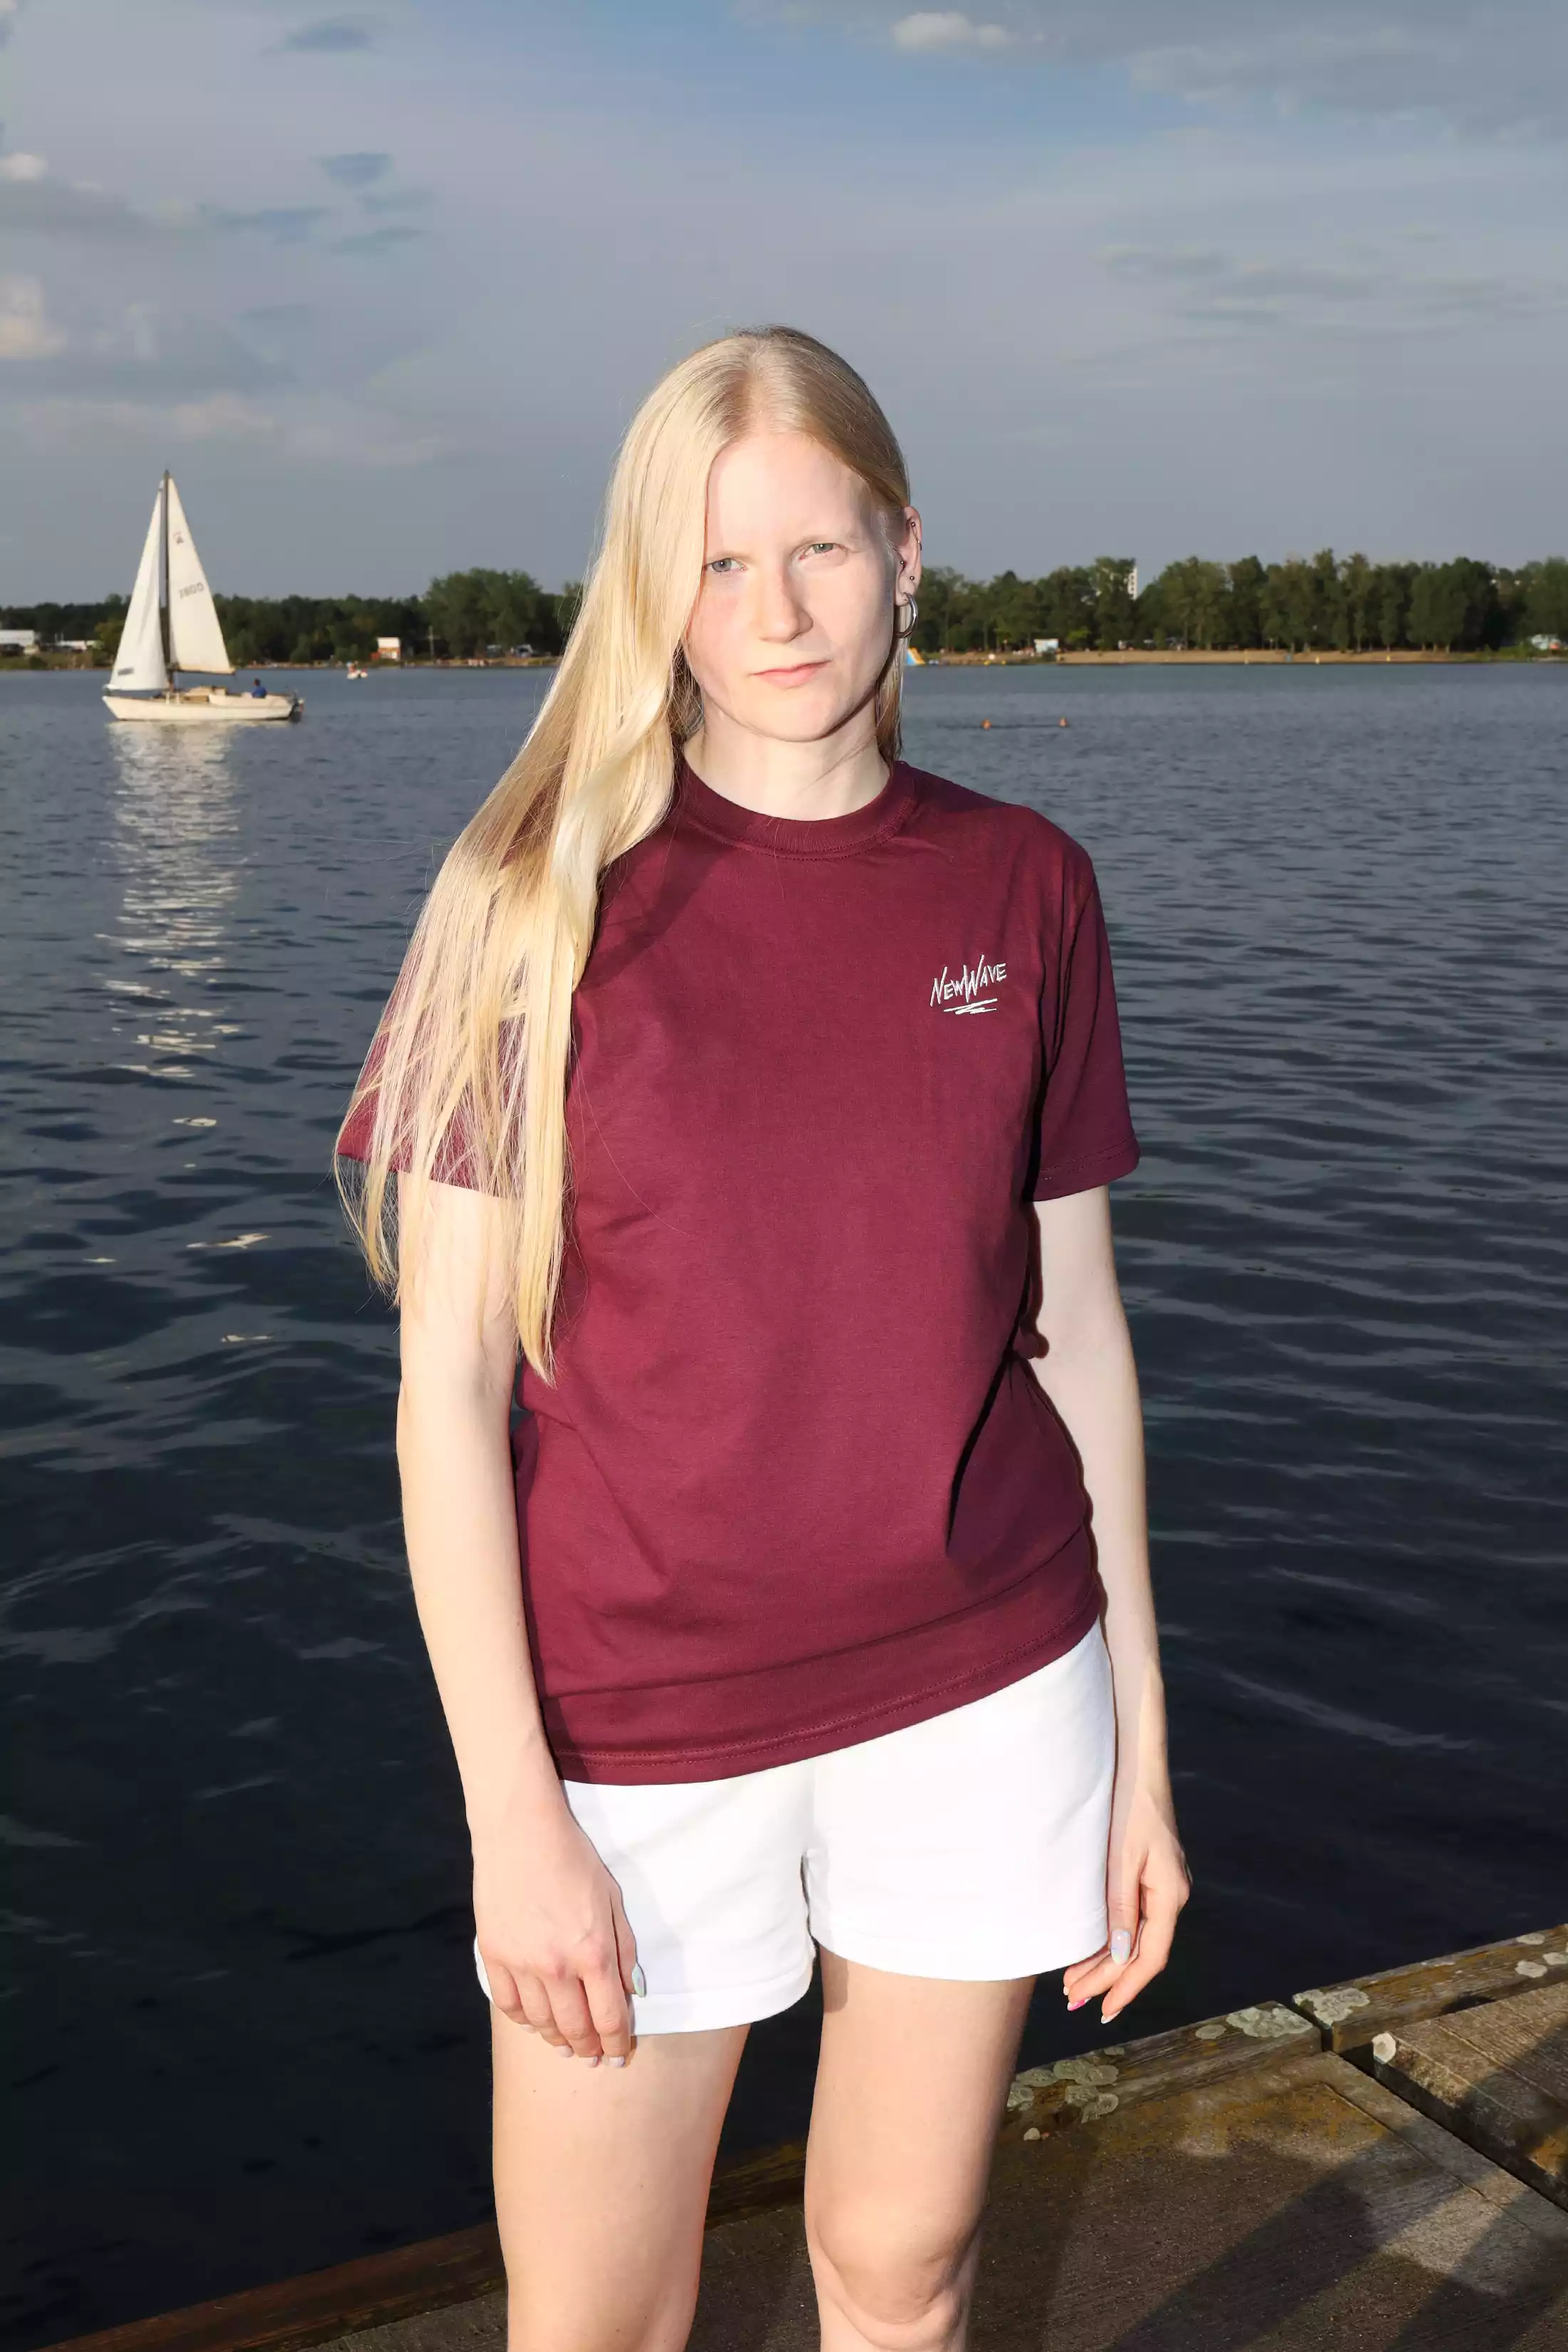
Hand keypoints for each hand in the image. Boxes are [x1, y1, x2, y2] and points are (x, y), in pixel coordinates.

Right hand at [472, 1795, 639, 2065]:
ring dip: (557, 2040)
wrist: (521, 1832)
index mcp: (592, 1952)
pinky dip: (523, 2021)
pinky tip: (534, 2022)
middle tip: (594, 2057)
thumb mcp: (612, 1900)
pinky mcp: (493, 1956)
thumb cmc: (574, 1859)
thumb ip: (624, 1950)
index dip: (617, 2042)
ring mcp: (520, 1964)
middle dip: (588, 2049)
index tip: (619, 2054)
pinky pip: (508, 2005)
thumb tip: (630, 1992)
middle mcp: (556, 1966)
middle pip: (575, 2029)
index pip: (608, 2017)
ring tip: (566, 2045)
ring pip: (540, 2023)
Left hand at [1062, 1776, 1189, 2026]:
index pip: (1150, 1956)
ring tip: (1074, 1984)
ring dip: (1106, 1962)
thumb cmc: (1129, 1807)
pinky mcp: (1149, 1875)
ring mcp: (1162, 1886)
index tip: (1102, 2009)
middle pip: (1141, 1952)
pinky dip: (1111, 1938)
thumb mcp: (1121, 1859)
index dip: (1126, 1986)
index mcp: (1169, 1894)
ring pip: (1136, 1937)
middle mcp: (1171, 1895)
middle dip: (1108, 1979)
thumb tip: (1117, 1956)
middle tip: (1073, 1999)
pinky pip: (1133, 1919)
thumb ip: (1120, 1908)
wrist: (1138, 1765)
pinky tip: (1091, 1950)